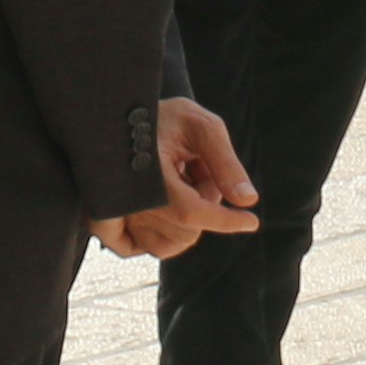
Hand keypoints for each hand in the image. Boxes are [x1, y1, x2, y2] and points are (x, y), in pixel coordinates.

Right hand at [96, 98, 261, 258]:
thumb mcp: (203, 127)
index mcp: (146, 169)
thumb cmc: (168, 118)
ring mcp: (118, 213)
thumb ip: (226, 163)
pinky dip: (172, 235)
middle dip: (206, 204)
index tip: (251, 221)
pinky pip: (154, 248)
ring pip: (172, 244)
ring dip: (189, 221)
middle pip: (187, 228)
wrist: (127, 116)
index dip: (224, 220)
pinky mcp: (115, 224)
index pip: (189, 211)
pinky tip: (174, 205)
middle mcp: (126, 197)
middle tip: (200, 170)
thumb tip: (248, 200)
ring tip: (183, 183)